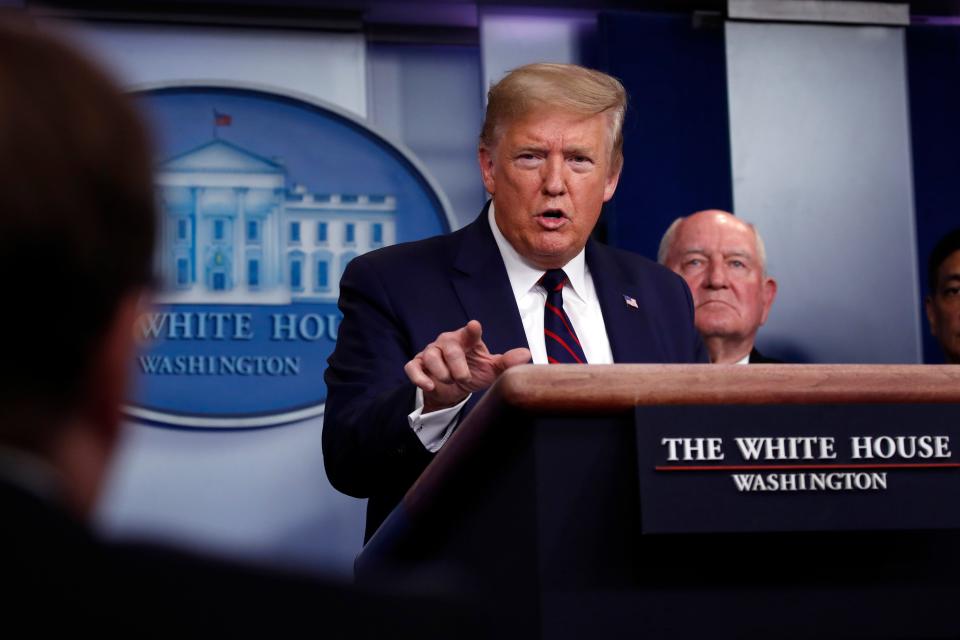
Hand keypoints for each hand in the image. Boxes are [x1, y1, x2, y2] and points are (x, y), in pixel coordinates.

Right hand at [404, 320, 530, 412]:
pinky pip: (413, 367)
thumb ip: (506, 362)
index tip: (475, 326)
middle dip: (457, 367)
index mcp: (466, 340)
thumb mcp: (491, 370)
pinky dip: (420, 377)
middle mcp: (447, 342)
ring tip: (450, 381)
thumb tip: (525, 354)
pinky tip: (431, 385)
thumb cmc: (473, 372)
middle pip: (449, 348)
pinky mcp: (418, 364)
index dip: (472, 330)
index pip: (470, 333)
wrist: (453, 389)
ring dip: (442, 374)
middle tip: (464, 378)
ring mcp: (431, 352)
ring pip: (431, 357)